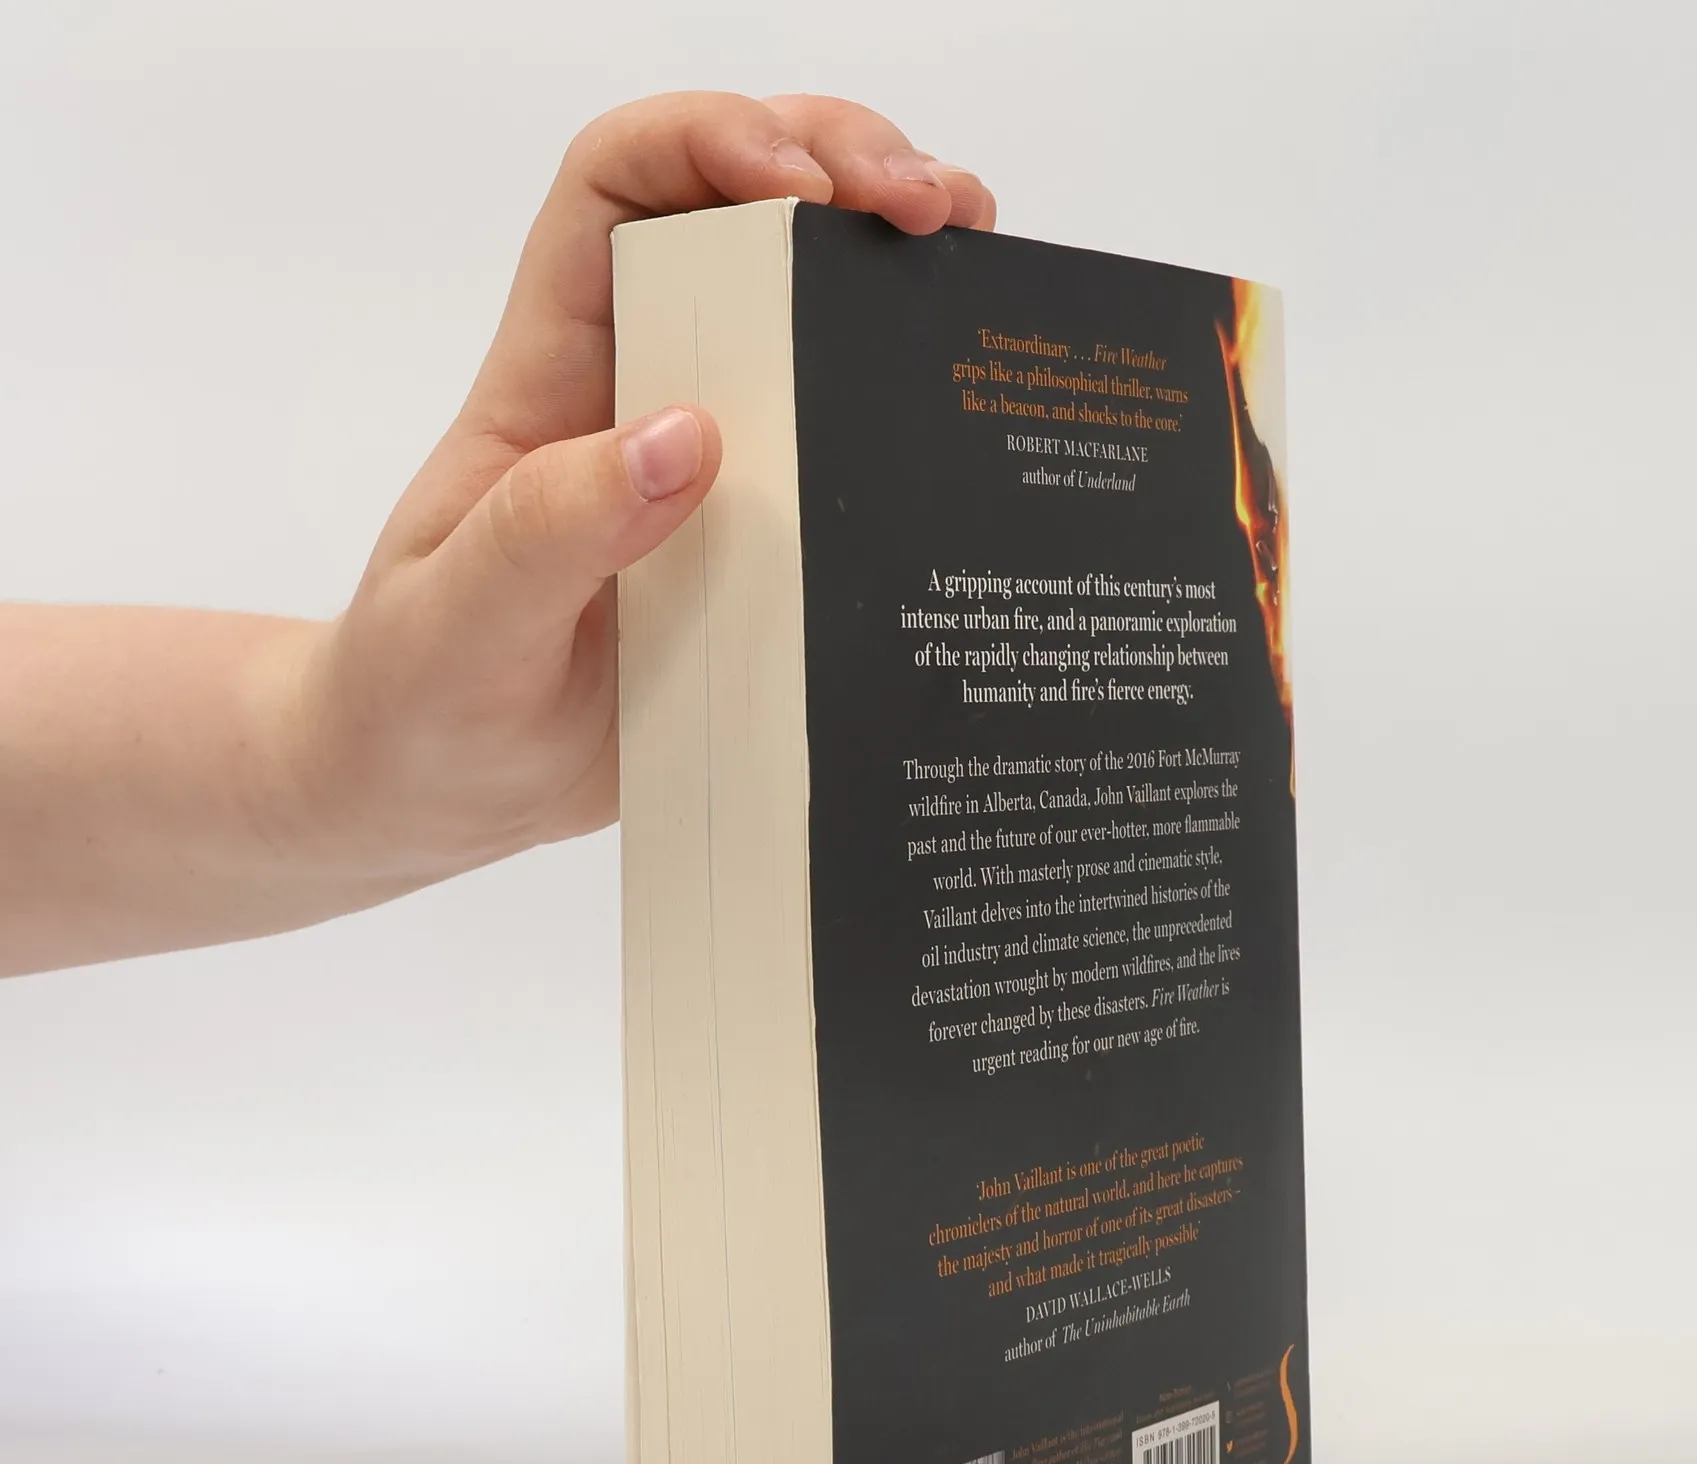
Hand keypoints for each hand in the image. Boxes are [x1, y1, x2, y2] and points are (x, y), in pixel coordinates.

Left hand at [292, 93, 994, 885]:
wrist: (444, 791)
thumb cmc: (420, 697)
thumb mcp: (462, 622)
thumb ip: (551, 531)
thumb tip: (688, 440)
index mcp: (556, 373)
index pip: (618, 188)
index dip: (707, 143)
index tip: (798, 185)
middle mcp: (642, 395)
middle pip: (740, 215)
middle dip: (844, 167)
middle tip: (935, 210)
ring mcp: (712, 470)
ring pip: (811, 320)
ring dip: (900, 270)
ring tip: (980, 266)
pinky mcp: (762, 544)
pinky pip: (847, 452)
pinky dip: (914, 410)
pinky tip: (972, 415)